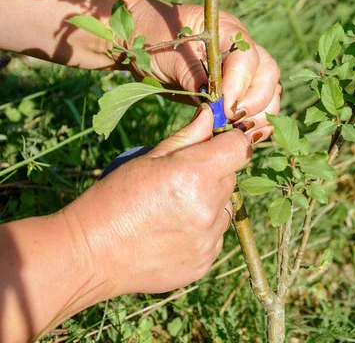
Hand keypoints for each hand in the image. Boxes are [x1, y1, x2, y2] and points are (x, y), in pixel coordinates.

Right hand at [62, 107, 251, 294]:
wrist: (91, 254)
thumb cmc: (114, 198)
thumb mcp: (149, 158)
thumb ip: (188, 137)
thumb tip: (211, 115)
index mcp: (197, 174)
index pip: (240, 148)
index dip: (230, 143)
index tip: (218, 145)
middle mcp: (210, 207)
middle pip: (231, 179)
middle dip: (214, 174)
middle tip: (180, 182)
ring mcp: (209, 239)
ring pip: (225, 209)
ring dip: (210, 204)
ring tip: (173, 211)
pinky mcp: (205, 262)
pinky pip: (215, 236)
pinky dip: (202, 231)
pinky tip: (172, 232)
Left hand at [126, 0, 281, 142]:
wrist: (142, 39)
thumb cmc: (151, 39)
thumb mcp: (167, 56)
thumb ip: (192, 75)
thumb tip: (215, 104)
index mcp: (226, 30)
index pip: (247, 57)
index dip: (240, 85)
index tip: (225, 109)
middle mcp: (241, 48)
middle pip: (268, 74)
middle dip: (256, 102)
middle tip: (233, 121)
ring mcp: (244, 68)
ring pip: (270, 91)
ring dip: (260, 114)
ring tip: (240, 132)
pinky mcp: (240, 88)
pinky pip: (260, 104)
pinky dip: (256, 121)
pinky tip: (244, 135)